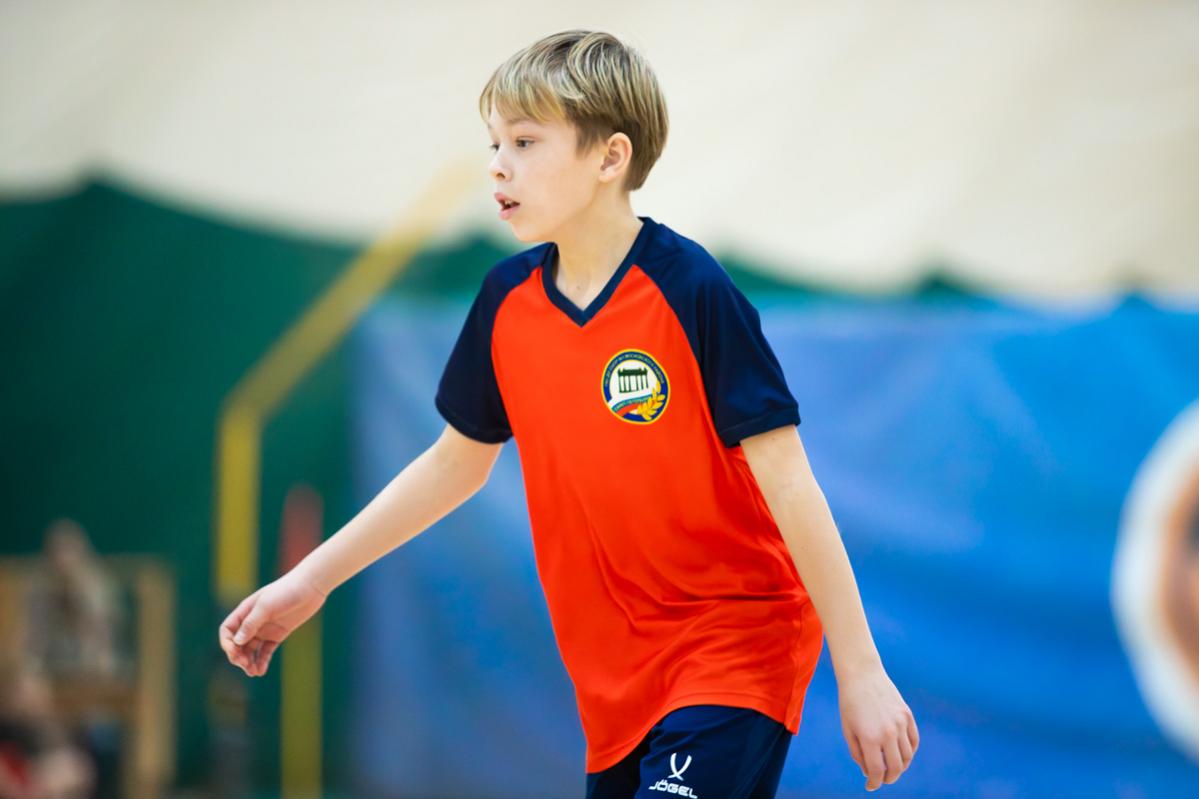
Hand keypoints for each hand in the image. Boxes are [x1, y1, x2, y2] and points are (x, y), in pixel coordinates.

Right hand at [218, 569, 326, 676]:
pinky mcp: (278, 635)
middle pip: (237, 644)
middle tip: (245, 665)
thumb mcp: (266, 606)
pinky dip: (262, 661)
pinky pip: (265, 651)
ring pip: (251, 650)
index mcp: (245, 611)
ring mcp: (265, 629)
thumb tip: (236, 641)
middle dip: (238, 656)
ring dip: (249, 662)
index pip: (228, 630)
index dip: (227, 643)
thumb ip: (251, 623)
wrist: (311, 587)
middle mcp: (253, 622)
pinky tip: (261, 671)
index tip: (235, 653)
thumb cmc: (287, 591)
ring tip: (253, 672)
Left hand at [838, 663, 918, 790]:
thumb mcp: (848, 730)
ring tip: (891, 767)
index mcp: (869, 737)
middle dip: (889, 778)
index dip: (874, 783)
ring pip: (907, 756)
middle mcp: (888, 733)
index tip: (870, 786)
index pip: (876, 771)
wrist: (862, 675)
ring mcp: (900, 724)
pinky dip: (910, 752)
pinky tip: (901, 754)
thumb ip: (858, 754)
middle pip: (896, 768)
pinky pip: (914, 741)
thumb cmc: (850, 703)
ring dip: (901, 767)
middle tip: (882, 780)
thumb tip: (869, 772)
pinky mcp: (907, 716)